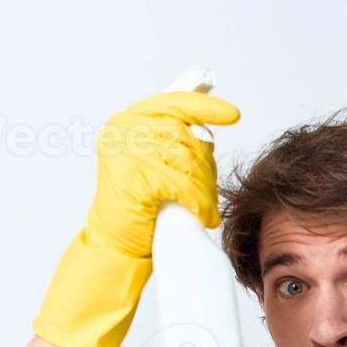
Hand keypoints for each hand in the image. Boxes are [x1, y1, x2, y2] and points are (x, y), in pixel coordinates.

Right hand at [81, 89, 240, 257]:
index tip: (232, 114)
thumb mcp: (154, 164)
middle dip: (205, 166)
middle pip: (186, 135)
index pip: (174, 103)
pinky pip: (185, 186)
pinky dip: (200, 203)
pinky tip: (203, 215)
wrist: (115, 243)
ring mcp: (126, 152)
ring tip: (204, 206)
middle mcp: (123, 130)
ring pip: (189, 161)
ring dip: (205, 188)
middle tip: (208, 191)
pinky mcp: (135, 177)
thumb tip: (208, 132)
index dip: (206, 107)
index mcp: (128, 121)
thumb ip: (173, 143)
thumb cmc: (139, 206)